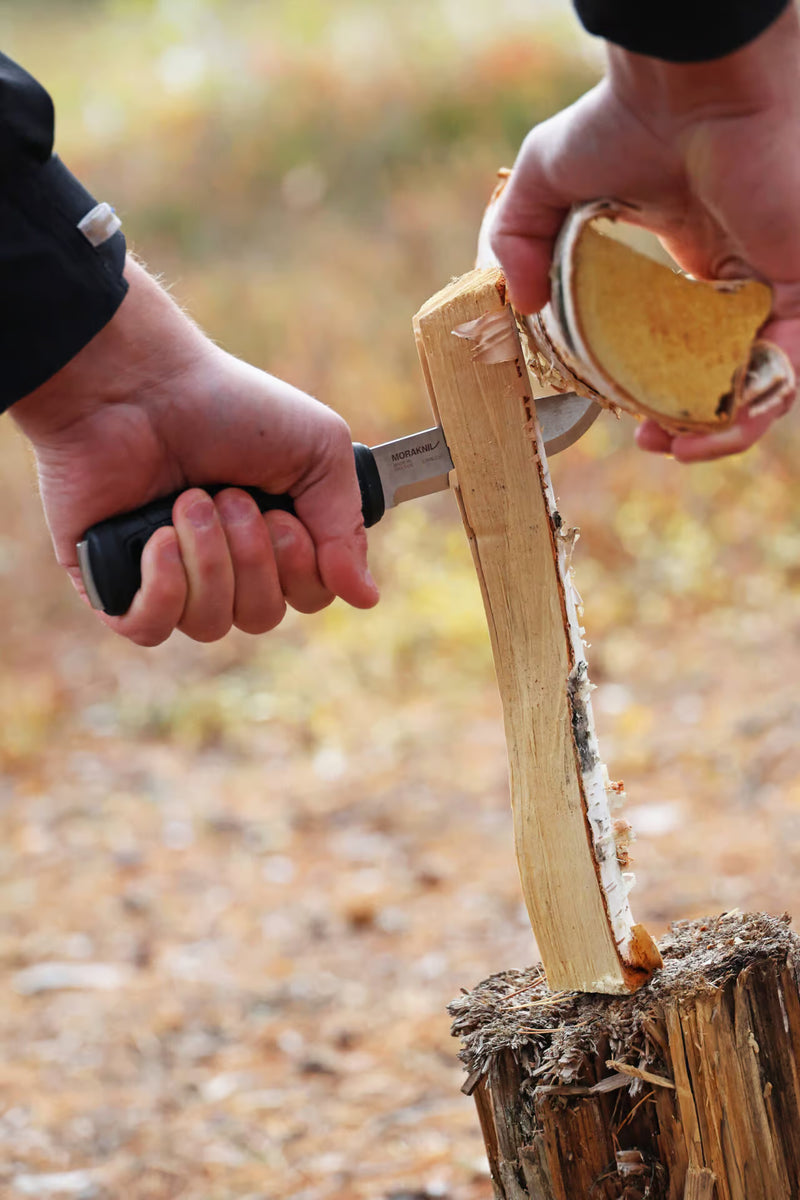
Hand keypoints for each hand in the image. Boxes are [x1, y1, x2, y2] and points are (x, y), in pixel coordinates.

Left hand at [11, 258, 378, 644]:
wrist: (139, 383)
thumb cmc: (227, 404)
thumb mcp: (319, 450)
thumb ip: (347, 526)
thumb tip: (365, 596)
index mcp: (274, 536)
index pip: (308, 597)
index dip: (303, 570)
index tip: (285, 518)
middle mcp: (224, 563)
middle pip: (261, 616)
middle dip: (253, 555)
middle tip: (231, 495)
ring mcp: (168, 576)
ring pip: (210, 624)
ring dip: (208, 557)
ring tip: (189, 501)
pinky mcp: (114, 582)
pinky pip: (149, 627)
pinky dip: (162, 587)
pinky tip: (157, 540)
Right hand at [491, 4, 799, 460]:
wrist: (684, 80)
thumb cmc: (620, 116)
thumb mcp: (541, 185)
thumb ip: (516, 243)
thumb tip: (519, 306)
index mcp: (692, 257)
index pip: (685, 341)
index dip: (657, 387)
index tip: (625, 414)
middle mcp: (737, 273)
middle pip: (724, 369)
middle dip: (691, 418)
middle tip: (655, 439)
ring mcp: (772, 279)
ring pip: (762, 378)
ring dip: (724, 427)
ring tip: (680, 447)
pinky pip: (790, 365)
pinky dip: (754, 404)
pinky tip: (711, 429)